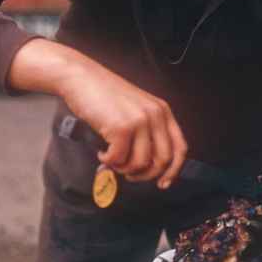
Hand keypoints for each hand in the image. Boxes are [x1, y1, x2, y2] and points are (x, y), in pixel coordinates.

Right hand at [60, 54, 187, 188]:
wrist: (81, 78)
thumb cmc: (103, 95)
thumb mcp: (135, 108)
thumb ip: (147, 130)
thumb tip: (148, 164)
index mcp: (162, 111)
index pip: (179, 148)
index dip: (173, 171)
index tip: (163, 183)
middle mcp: (155, 115)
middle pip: (162, 160)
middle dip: (145, 175)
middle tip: (130, 175)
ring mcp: (139, 121)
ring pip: (140, 164)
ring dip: (123, 168)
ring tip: (112, 159)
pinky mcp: (121, 128)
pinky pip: (119, 159)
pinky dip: (109, 161)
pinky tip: (102, 152)